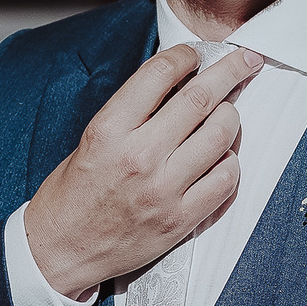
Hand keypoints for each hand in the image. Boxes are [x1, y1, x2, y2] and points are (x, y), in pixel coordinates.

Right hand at [23, 43, 263, 299]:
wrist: (60, 251)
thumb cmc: (73, 194)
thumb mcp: (91, 139)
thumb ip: (133, 113)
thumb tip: (179, 85)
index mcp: (109, 130)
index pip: (159, 75)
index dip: (186, 56)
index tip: (196, 54)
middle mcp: (139, 157)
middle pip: (200, 99)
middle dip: (230, 71)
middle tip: (246, 60)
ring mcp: (163, 191)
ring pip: (220, 136)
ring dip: (231, 118)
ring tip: (228, 114)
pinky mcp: (180, 220)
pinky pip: (225, 181)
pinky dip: (231, 163)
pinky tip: (222, 158)